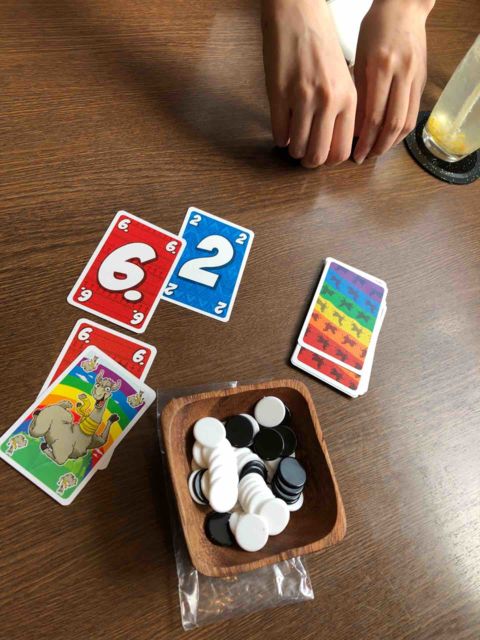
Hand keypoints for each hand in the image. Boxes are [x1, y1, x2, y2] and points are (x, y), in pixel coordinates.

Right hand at [262, 0, 356, 166]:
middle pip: (319, 155)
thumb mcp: (342, 77)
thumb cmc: (319, 42)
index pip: (341, 150)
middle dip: (310, 162)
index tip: (322, 156)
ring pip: (298, 148)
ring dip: (293, 149)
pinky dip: (279, 137)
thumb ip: (340, 109)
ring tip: (293, 140)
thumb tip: (331, 142)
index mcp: (348, 98)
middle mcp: (328, 101)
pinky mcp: (279, 95)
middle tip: (304, 156)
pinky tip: (281, 128)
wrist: (297, 14)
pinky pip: (279, 133)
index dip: (329, 160)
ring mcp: (303, 99)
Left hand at [353, 0, 434, 162]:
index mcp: (380, 67)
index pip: (374, 115)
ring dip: (392, 142)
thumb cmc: (375, 29)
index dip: (364, 140)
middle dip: (378, 146)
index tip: (355, 153)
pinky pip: (414, 112)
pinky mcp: (422, 78)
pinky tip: (391, 136)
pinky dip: (402, 129)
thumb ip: (358, 92)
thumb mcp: (358, 58)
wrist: (403, 7)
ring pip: (407, 120)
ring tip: (377, 151)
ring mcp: (414, 76)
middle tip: (365, 157)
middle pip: (393, 123)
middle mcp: (400, 73)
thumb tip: (354, 126)